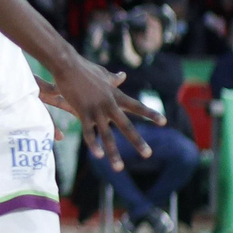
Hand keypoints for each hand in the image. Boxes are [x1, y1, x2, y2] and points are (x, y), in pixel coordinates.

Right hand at [46, 53, 166, 170]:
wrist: (67, 64)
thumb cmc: (83, 67)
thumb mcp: (102, 73)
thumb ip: (113, 78)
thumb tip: (123, 76)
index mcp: (115, 95)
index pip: (137, 106)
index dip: (150, 114)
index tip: (164, 122)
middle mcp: (109, 104)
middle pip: (126, 126)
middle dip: (137, 141)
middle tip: (148, 154)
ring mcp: (96, 109)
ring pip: (107, 135)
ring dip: (113, 153)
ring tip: (119, 168)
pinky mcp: (82, 112)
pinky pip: (89, 132)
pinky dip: (94, 145)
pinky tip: (98, 156)